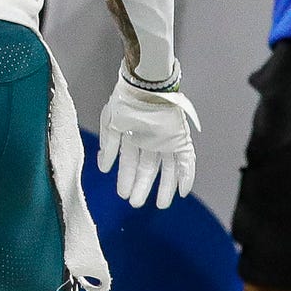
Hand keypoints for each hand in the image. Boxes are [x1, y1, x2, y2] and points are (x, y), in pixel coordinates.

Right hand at [96, 68, 199, 208]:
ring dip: (164, 187)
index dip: (128, 179)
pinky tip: (182, 192)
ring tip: (160, 204)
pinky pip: (186, 161)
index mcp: (134, 139)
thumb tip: (103, 167)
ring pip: (167, 170)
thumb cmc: (127, 102)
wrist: (146, 86)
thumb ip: (109, 145)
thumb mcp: (110, 123)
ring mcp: (167, 142)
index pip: (132, 164)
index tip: (124, 194)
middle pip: (148, 170)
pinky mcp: (181, 140)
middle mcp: (151, 143)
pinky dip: (185, 176)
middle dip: (142, 187)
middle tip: (136, 204)